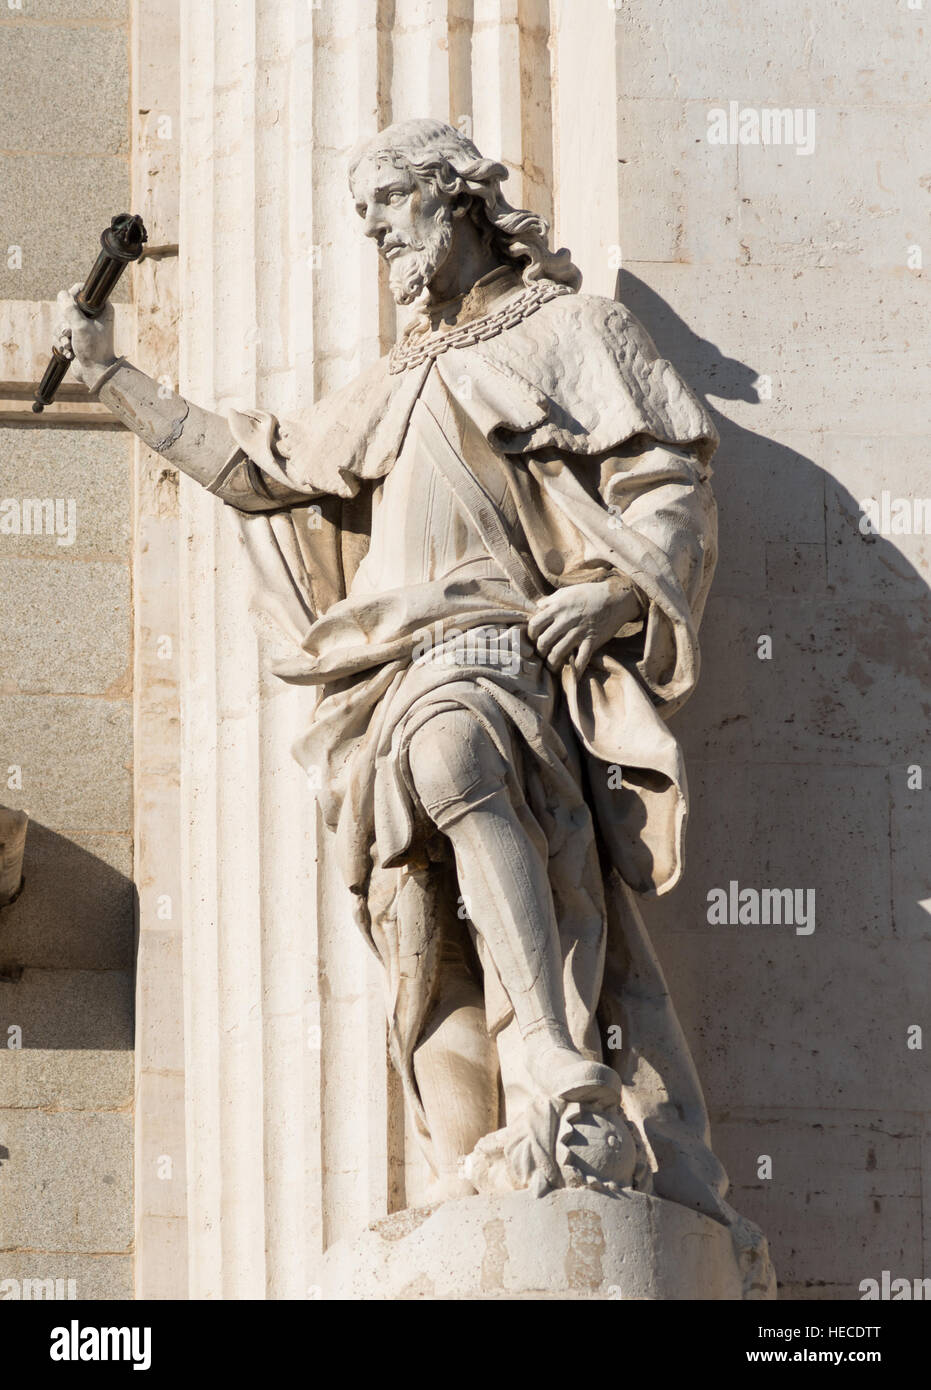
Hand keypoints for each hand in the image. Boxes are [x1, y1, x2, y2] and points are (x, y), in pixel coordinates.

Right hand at [55, 284, 116, 388]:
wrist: (96, 373)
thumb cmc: (94, 350)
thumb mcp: (81, 327)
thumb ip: (70, 309)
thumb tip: (61, 294)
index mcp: (101, 309)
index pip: (82, 291)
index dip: (72, 295)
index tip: (69, 305)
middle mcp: (92, 316)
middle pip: (67, 308)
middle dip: (64, 323)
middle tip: (69, 333)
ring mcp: (83, 327)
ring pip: (61, 322)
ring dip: (62, 336)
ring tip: (69, 346)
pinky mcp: (75, 338)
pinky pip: (60, 334)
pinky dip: (62, 344)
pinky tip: (70, 353)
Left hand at [527, 578, 641, 674]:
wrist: (615, 598)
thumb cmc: (589, 593)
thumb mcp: (567, 591)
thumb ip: (551, 600)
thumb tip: (537, 606)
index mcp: (558, 608)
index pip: (535, 625)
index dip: (531, 634)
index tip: (534, 639)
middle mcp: (566, 621)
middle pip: (543, 641)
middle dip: (540, 651)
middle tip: (542, 654)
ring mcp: (579, 632)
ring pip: (558, 653)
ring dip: (552, 663)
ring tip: (552, 666)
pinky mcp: (592, 640)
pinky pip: (582, 659)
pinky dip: (576, 669)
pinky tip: (573, 675)